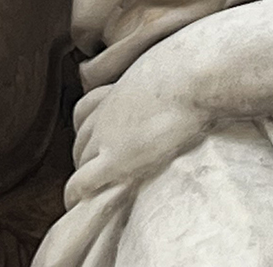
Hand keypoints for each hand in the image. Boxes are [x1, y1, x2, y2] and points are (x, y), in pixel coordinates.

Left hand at [65, 51, 216, 206]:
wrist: (194, 77)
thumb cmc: (193, 69)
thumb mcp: (169, 69)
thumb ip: (162, 80)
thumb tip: (182, 78)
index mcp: (118, 92)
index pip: (85, 113)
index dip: (91, 131)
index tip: (103, 142)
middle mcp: (105, 114)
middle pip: (81, 140)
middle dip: (87, 157)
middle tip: (103, 172)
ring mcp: (107, 137)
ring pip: (79, 161)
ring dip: (85, 176)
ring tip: (95, 192)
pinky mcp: (116, 160)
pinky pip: (82, 183)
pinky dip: (77, 194)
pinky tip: (82, 202)